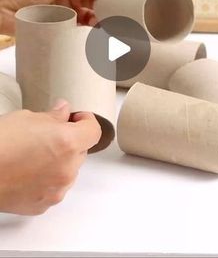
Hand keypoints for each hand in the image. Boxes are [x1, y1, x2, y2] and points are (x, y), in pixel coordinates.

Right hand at [0, 100, 100, 214]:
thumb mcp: (26, 118)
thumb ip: (53, 116)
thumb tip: (63, 112)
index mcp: (67, 142)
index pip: (93, 131)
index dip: (85, 121)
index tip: (76, 118)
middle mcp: (67, 168)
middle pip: (81, 151)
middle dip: (70, 140)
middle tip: (49, 134)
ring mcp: (57, 189)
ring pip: (69, 170)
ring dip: (60, 161)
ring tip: (35, 154)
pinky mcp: (44, 204)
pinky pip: (56, 187)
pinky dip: (49, 178)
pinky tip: (29, 170)